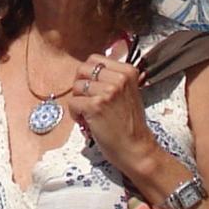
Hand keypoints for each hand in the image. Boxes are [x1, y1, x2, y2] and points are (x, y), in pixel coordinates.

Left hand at [66, 47, 170, 190]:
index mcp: (128, 71)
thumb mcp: (128, 93)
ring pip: (76, 86)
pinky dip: (75, 114)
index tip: (93, 89)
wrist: (136, 148)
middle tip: (87, 100)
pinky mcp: (96, 106)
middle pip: (82, 69)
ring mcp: (108, 91)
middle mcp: (119, 78)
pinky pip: (73, 102)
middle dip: (81, 85)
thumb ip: (112, 79)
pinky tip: (87, 122)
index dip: (89, 75)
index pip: (95, 59)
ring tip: (88, 114)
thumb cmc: (129, 124)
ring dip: (78, 101)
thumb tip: (87, 71)